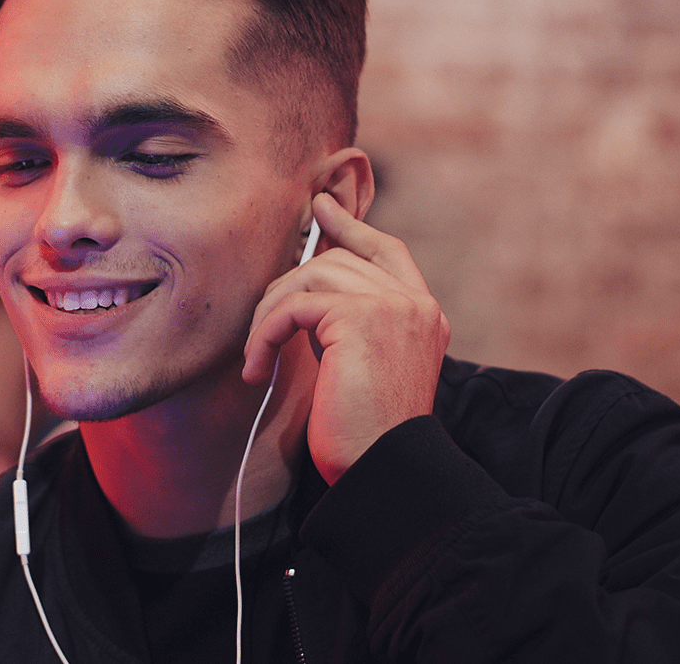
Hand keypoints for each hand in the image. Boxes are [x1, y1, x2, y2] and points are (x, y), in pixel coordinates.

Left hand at [243, 193, 449, 484]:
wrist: (381, 471)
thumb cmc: (365, 435)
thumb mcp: (363, 368)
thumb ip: (351, 325)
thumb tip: (304, 292)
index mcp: (423, 315)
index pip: (387, 251)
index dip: (352, 226)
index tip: (321, 208)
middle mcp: (415, 304)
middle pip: (337, 260)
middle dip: (287, 287)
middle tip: (261, 326)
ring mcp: (392, 307)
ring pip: (309, 277)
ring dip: (270, 315)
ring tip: (257, 358)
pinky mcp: (360, 319)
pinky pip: (293, 306)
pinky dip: (265, 334)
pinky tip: (256, 368)